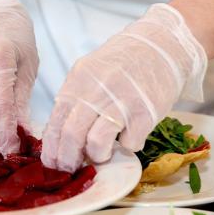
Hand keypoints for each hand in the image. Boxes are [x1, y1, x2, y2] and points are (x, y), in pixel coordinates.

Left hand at [41, 4, 206, 171]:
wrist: (161, 46)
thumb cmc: (123, 63)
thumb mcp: (90, 72)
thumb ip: (75, 98)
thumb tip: (61, 136)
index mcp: (78, 81)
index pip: (56, 121)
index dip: (52, 148)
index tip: (52, 163)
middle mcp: (96, 90)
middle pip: (72, 135)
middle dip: (68, 160)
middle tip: (72, 168)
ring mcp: (121, 102)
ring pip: (97, 143)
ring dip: (98, 155)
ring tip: (103, 153)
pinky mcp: (145, 113)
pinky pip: (130, 143)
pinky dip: (128, 145)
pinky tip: (131, 134)